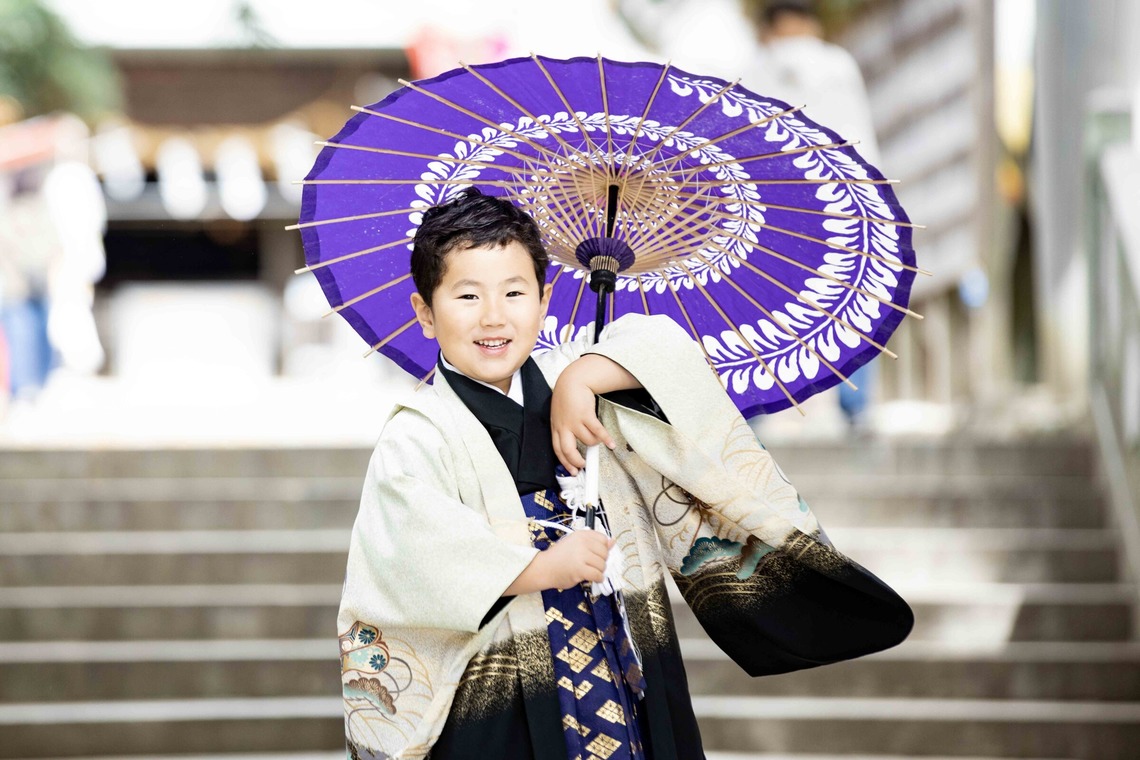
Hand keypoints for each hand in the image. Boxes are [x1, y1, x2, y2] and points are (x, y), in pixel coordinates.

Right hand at [539, 530, 614, 589]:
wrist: (544, 568)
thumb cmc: (560, 556)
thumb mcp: (576, 544)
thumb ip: (594, 543)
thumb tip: (613, 541)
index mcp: (582, 534)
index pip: (603, 539)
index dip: (602, 549)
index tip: (595, 554)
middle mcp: (582, 542)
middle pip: (605, 553)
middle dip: (601, 561)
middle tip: (591, 565)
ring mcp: (581, 555)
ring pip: (602, 565)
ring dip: (599, 571)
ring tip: (590, 571)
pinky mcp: (580, 569)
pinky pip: (597, 575)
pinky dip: (598, 578)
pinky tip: (593, 578)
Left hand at [552, 355, 638, 473]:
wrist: (572, 380)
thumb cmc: (566, 398)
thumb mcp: (558, 415)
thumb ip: (562, 428)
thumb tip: (572, 444)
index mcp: (556, 428)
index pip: (558, 450)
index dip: (565, 462)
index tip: (572, 471)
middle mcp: (563, 427)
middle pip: (568, 451)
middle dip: (576, 461)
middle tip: (583, 466)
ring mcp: (574, 421)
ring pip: (587, 441)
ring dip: (594, 443)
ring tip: (598, 441)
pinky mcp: (586, 415)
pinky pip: (597, 432)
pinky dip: (606, 439)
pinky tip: (611, 444)